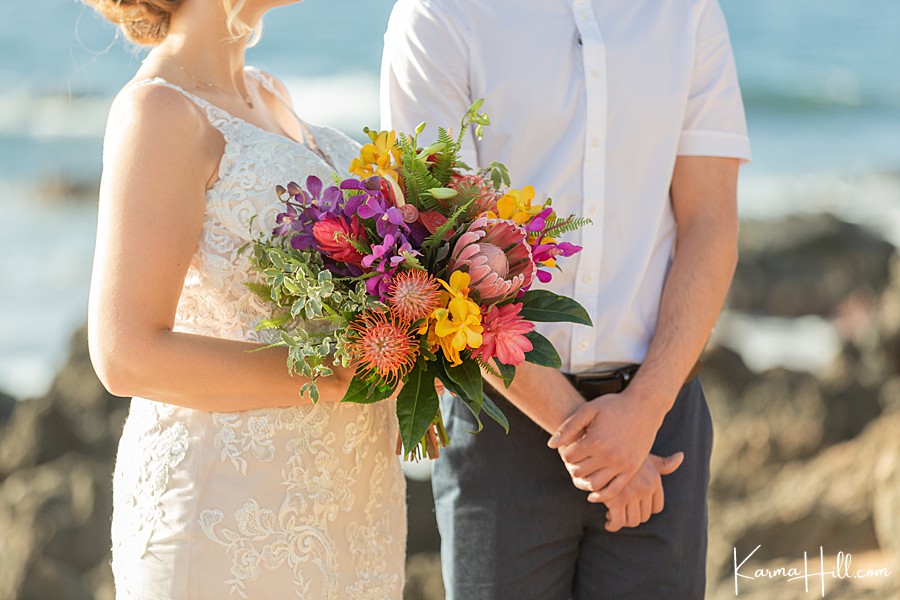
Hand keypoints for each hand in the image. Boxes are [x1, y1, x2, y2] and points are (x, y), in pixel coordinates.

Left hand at [547, 387, 666, 502]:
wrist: (644, 407)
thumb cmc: (614, 405)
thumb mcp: (588, 409)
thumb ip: (568, 427)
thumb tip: (551, 445)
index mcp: (595, 441)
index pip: (568, 457)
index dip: (564, 452)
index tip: (567, 447)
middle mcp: (608, 456)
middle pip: (579, 471)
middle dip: (571, 465)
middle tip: (573, 458)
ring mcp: (621, 465)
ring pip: (593, 484)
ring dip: (583, 480)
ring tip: (582, 470)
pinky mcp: (631, 469)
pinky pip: (613, 490)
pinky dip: (601, 495)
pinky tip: (592, 492)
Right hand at [589, 453, 682, 531]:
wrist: (601, 450)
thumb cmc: (624, 454)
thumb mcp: (646, 457)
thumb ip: (664, 463)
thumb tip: (680, 456)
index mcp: (655, 480)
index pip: (656, 508)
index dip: (644, 510)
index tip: (634, 507)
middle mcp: (645, 488)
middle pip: (644, 516)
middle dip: (632, 516)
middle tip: (621, 511)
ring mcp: (631, 494)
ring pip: (632, 521)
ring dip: (622, 521)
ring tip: (613, 514)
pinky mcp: (615, 500)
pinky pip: (617, 522)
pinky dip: (612, 525)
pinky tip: (608, 522)